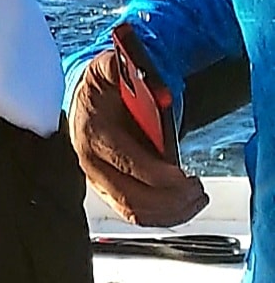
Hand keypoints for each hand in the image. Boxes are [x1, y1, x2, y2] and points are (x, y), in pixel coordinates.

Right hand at [68, 49, 206, 227]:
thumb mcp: (109, 68)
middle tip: (197, 189)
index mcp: (93, 132)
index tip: (186, 175)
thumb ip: (121, 66)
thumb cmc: (104, 88)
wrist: (85, 102)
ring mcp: (98, 181)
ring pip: (135, 212)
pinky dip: (164, 216)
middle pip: (131, 196)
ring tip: (196, 197)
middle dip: (170, 199)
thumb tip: (143, 75)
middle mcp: (91, 162)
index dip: (158, 174)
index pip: (125, 162)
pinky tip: (183, 205)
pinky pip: (136, 215)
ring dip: (171, 211)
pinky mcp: (109, 193)